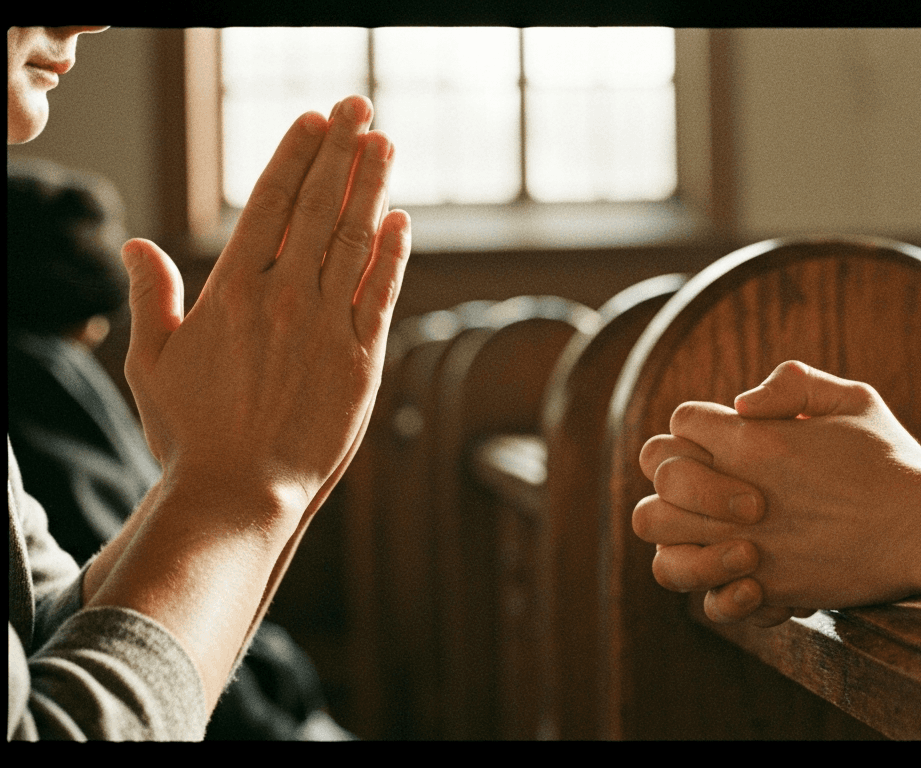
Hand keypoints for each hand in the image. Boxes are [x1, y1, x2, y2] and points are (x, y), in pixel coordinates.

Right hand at [120, 95, 410, 532]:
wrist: (240, 493)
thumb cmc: (190, 433)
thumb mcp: (153, 361)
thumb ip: (152, 297)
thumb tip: (139, 244)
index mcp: (232, 292)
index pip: (270, 205)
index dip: (295, 157)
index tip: (315, 122)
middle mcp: (284, 298)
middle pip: (318, 208)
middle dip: (341, 152)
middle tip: (360, 108)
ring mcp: (328, 327)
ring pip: (355, 241)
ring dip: (371, 187)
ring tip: (384, 143)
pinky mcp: (363, 360)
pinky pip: (382, 294)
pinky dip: (393, 254)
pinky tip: (401, 220)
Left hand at [635, 361, 920, 623]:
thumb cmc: (891, 462)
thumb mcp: (853, 399)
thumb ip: (793, 384)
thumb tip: (739, 402)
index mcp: (754, 440)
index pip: (681, 422)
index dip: (700, 427)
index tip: (731, 440)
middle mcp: (737, 493)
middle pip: (657, 475)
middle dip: (676, 477)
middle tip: (716, 489)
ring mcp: (747, 545)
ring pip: (661, 542)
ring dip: (681, 538)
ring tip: (718, 539)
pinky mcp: (769, 589)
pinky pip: (709, 600)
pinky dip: (721, 593)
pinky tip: (753, 579)